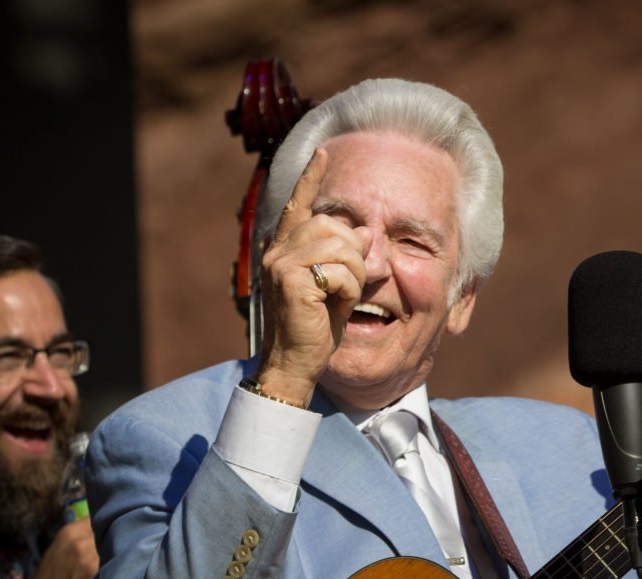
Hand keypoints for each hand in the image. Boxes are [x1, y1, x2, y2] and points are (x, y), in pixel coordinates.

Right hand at [255, 148, 368, 404]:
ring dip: (354, 275)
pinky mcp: (292, 280)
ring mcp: (281, 264)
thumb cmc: (315, 327)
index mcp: (285, 249)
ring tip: (341, 298)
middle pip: (333, 226)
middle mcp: (278, 251)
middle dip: (354, 254)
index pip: (299, 205)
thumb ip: (346, 256)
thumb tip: (363, 229)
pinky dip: (349, 290)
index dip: (312, 178)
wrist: (296, 362)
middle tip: (349, 285)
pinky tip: (335, 307)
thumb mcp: (337, 285)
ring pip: (341, 247)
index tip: (323, 152)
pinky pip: (340, 271)